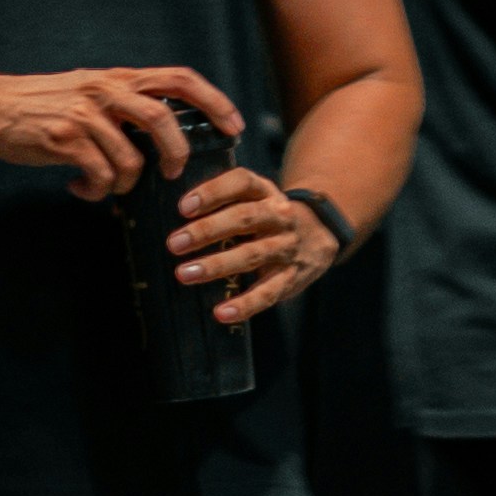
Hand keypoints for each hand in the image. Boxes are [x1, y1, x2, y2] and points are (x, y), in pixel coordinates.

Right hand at [0, 64, 241, 201]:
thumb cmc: (43, 105)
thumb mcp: (88, 90)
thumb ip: (123, 103)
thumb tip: (163, 135)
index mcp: (118, 77)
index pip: (179, 78)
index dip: (213, 101)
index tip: (233, 125)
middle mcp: (105, 90)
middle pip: (162, 117)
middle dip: (178, 152)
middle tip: (174, 173)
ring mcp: (84, 114)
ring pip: (131, 158)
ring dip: (127, 183)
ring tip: (111, 188)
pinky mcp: (64, 140)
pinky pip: (100, 176)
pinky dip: (97, 191)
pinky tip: (82, 189)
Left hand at [164, 166, 337, 331]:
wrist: (321, 233)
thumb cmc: (269, 213)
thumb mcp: (255, 195)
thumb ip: (224, 198)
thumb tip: (180, 211)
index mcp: (265, 191)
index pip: (241, 182)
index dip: (213, 192)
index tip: (184, 207)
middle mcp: (279, 215)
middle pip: (243, 218)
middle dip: (207, 230)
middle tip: (174, 243)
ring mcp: (287, 247)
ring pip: (252, 255)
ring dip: (217, 265)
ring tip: (184, 274)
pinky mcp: (291, 277)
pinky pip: (268, 292)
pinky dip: (245, 305)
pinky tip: (221, 313)